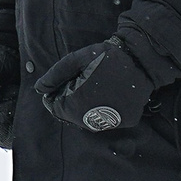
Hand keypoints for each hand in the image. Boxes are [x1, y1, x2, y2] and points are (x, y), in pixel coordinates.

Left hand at [37, 35, 156, 132]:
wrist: (141, 60)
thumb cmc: (106, 57)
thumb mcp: (77, 59)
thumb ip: (56, 74)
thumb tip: (39, 89)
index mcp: (77, 104)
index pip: (55, 107)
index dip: (57, 93)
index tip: (67, 81)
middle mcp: (93, 119)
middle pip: (72, 116)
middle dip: (72, 100)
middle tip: (84, 82)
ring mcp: (111, 122)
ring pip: (90, 120)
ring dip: (88, 107)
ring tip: (98, 87)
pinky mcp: (126, 121)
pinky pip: (109, 120)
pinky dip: (106, 110)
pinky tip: (111, 94)